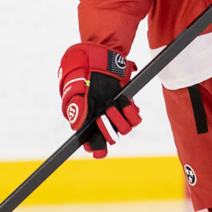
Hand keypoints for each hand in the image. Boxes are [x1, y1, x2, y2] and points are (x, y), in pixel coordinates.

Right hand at [58, 43, 141, 158]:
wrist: (96, 62)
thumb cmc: (83, 79)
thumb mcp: (76, 94)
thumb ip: (77, 111)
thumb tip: (77, 128)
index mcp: (89, 126)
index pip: (96, 148)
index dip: (98, 149)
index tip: (99, 146)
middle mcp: (104, 123)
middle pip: (112, 139)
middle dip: (108, 129)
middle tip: (102, 115)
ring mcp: (116, 115)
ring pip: (124, 129)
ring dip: (118, 118)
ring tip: (110, 104)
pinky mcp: (127, 106)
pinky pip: (135, 118)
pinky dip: (130, 111)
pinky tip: (122, 100)